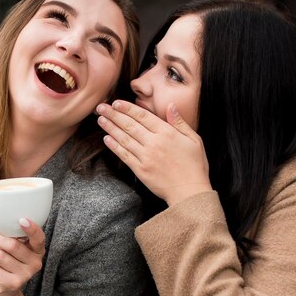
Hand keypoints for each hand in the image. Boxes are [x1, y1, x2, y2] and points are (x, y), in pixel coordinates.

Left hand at [0, 218, 45, 295]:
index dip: (32, 229)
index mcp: (38, 251)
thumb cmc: (8, 262)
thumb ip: (13, 237)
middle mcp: (35, 263)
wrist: (4, 290)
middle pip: (13, 245)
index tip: (22, 219)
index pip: (39, 238)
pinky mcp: (13, 284)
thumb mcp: (14, 249)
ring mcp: (25, 275)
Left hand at [97, 100, 211, 204]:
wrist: (190, 192)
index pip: (143, 116)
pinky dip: (114, 146)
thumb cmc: (195, 166)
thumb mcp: (194, 140)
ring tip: (101, 119)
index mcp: (166, 133)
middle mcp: (154, 143)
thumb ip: (179, 122)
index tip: (116, 103)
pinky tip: (106, 139)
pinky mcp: (141, 170)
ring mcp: (146, 157)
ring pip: (124, 139)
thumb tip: (170, 106)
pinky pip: (125, 155)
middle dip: (113, 114)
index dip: (127, 108)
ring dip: (111, 128)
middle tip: (101, 107)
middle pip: (130, 125)